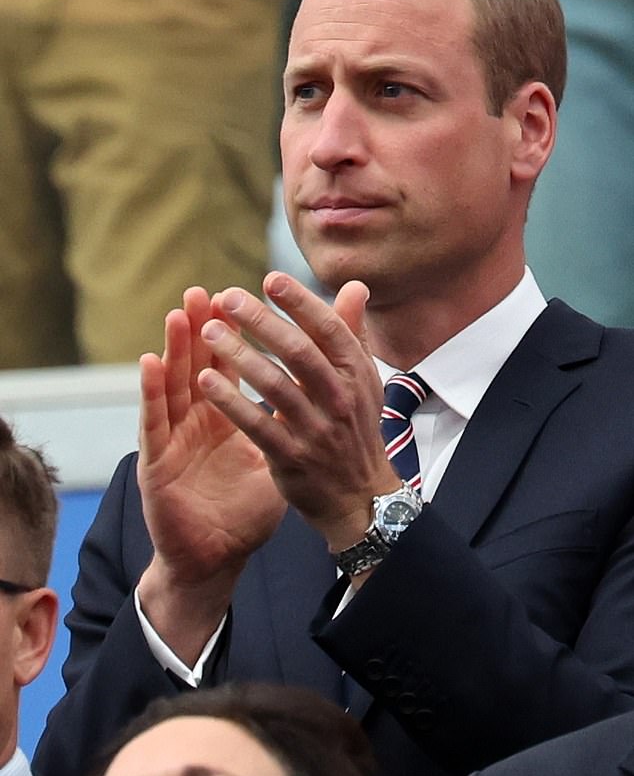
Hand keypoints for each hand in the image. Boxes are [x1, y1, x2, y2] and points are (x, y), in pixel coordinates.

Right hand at [137, 287, 285, 659]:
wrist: (216, 556)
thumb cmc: (245, 507)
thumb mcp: (281, 455)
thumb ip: (300, 417)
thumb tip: (332, 389)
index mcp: (224, 417)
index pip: (228, 365)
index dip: (234, 332)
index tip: (243, 296)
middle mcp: (196, 421)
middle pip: (197, 365)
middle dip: (201, 327)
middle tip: (204, 290)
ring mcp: (174, 439)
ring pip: (172, 384)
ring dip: (175, 347)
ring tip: (180, 313)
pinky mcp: (156, 463)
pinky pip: (152, 423)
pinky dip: (150, 392)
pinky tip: (149, 363)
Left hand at [198, 272, 399, 553]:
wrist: (358, 496)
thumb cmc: (354, 427)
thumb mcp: (363, 380)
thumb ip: (352, 332)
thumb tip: (355, 286)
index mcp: (357, 374)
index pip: (328, 329)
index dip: (300, 302)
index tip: (270, 279)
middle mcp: (340, 399)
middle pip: (298, 352)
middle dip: (261, 320)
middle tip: (226, 297)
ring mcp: (316, 429)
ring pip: (274, 385)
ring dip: (239, 354)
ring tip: (209, 330)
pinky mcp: (291, 457)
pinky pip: (256, 424)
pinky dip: (231, 401)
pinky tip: (206, 379)